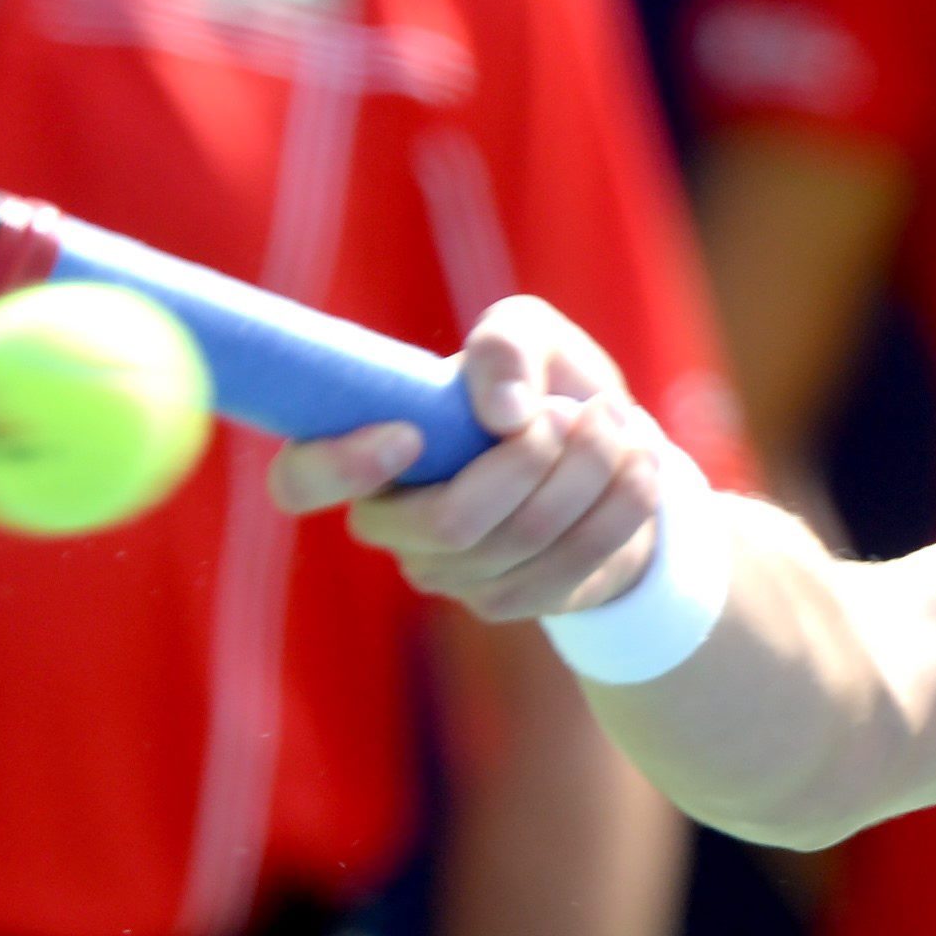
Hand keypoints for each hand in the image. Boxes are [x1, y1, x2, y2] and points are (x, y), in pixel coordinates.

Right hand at [274, 298, 686, 627]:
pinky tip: (635, 465)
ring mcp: (448, 574)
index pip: (299, 480)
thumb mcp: (530, 333)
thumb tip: (502, 413)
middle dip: (531, 463)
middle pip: (452, 523)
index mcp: (365, 450)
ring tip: (615, 422)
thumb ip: (507, 345)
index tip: (409, 434)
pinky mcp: (508, 603)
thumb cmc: (541, 386)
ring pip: (524, 540)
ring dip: (589, 472)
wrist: (608, 453)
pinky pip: (572, 565)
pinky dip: (619, 505)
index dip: (340, 466)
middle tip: (574, 411)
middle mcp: (392, 525)